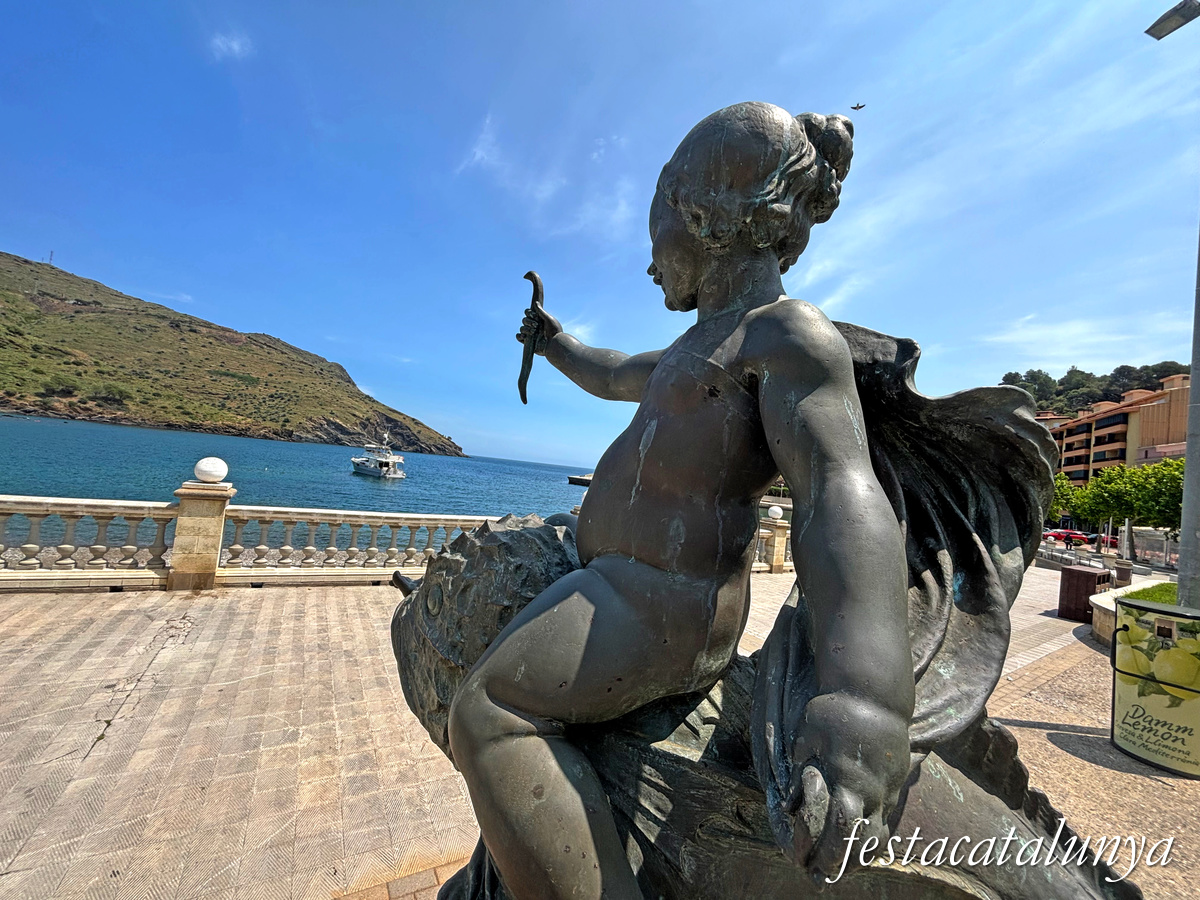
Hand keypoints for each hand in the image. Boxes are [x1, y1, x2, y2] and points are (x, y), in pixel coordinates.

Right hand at [515, 304, 561, 355]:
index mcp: (538, 320)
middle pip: (524, 320)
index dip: (529, 313)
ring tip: (534, 332)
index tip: (534, 316)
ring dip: (526, 329)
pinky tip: (524, 336)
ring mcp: (530, 334)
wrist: (555, 344)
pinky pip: (518, 337)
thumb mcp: (549, 319)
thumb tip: (536, 303)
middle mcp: (533, 326)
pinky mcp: (528, 342)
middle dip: (528, 321)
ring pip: (522, 328)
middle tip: (536, 325)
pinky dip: (519, 336)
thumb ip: (541, 312)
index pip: (528, 313)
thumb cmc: (555, 332)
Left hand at [785, 693, 909, 883]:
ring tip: (838, 870)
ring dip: (857, 856)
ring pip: (878, 835)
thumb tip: (789, 809)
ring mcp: (888, 788)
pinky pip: (888, 820)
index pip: (839, 827)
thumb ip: (800, 774)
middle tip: (818, 878)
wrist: (875, 692)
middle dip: (838, 862)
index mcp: (846, 777)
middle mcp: (872, 789)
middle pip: (859, 840)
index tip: (805, 864)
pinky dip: (873, 839)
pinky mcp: (897, 783)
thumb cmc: (834, 710)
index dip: (823, 850)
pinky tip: (858, 846)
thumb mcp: (806, 737)